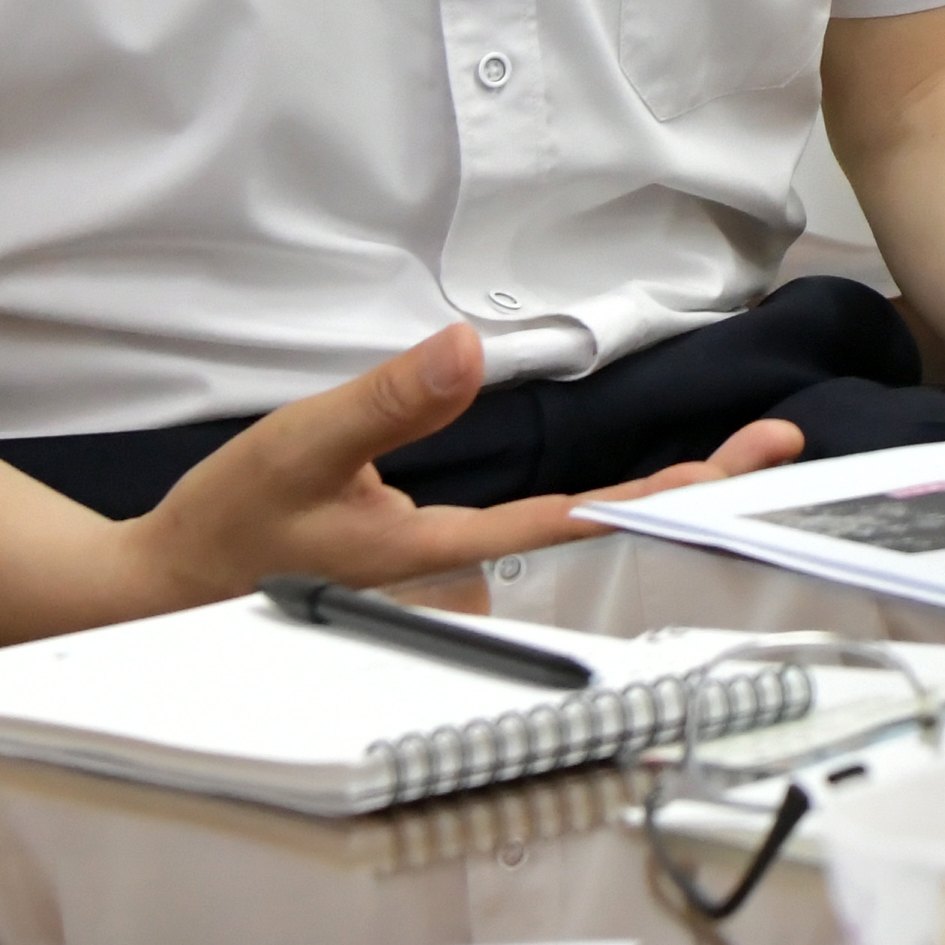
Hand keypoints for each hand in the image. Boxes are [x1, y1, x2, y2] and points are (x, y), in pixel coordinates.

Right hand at [116, 324, 803, 617]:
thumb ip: (388, 400)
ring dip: (642, 505)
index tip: (756, 459)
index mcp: (446, 559)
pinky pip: (532, 545)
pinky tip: (632, 492)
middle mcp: (466, 586)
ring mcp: (457, 592)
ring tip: (729, 463)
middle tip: (781, 446)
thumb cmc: (225, 526)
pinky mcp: (440, 581)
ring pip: (567, 545)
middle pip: (602, 536)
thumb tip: (466, 348)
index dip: (679, 492)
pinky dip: (590, 514)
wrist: (163, 596)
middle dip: (695, 492)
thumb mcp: (300, 446)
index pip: (589, 521)